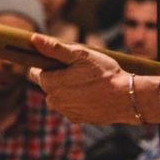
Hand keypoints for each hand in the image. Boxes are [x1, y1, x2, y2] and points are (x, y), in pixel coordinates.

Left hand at [29, 35, 152, 122]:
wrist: (126, 98)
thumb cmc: (103, 73)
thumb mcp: (79, 55)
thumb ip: (54, 48)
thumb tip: (34, 39)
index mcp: (49, 84)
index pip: (34, 72)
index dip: (46, 64)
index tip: (60, 61)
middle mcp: (53, 101)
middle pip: (48, 85)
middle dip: (58, 77)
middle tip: (78, 70)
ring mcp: (65, 112)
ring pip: (60, 96)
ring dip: (68, 89)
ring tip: (87, 82)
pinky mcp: (77, 119)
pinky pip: (71, 106)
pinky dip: (78, 100)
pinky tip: (92, 94)